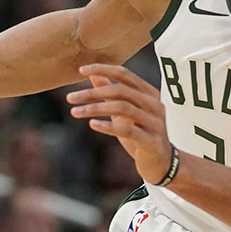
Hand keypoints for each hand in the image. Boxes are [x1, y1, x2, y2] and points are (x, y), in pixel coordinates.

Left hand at [67, 64, 173, 183]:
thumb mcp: (125, 112)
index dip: (103, 69)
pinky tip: (92, 124)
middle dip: (93, 93)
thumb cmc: (141, 133)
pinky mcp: (151, 140)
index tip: (81, 70)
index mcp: (149, 93)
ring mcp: (155, 122)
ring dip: (95, 108)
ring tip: (75, 112)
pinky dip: (108, 126)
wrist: (160, 162)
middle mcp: (154, 104)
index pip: (125, 74)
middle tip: (70, 98)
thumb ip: (112, 93)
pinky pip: (128, 130)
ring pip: (123, 108)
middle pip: (121, 91)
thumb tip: (94, 75)